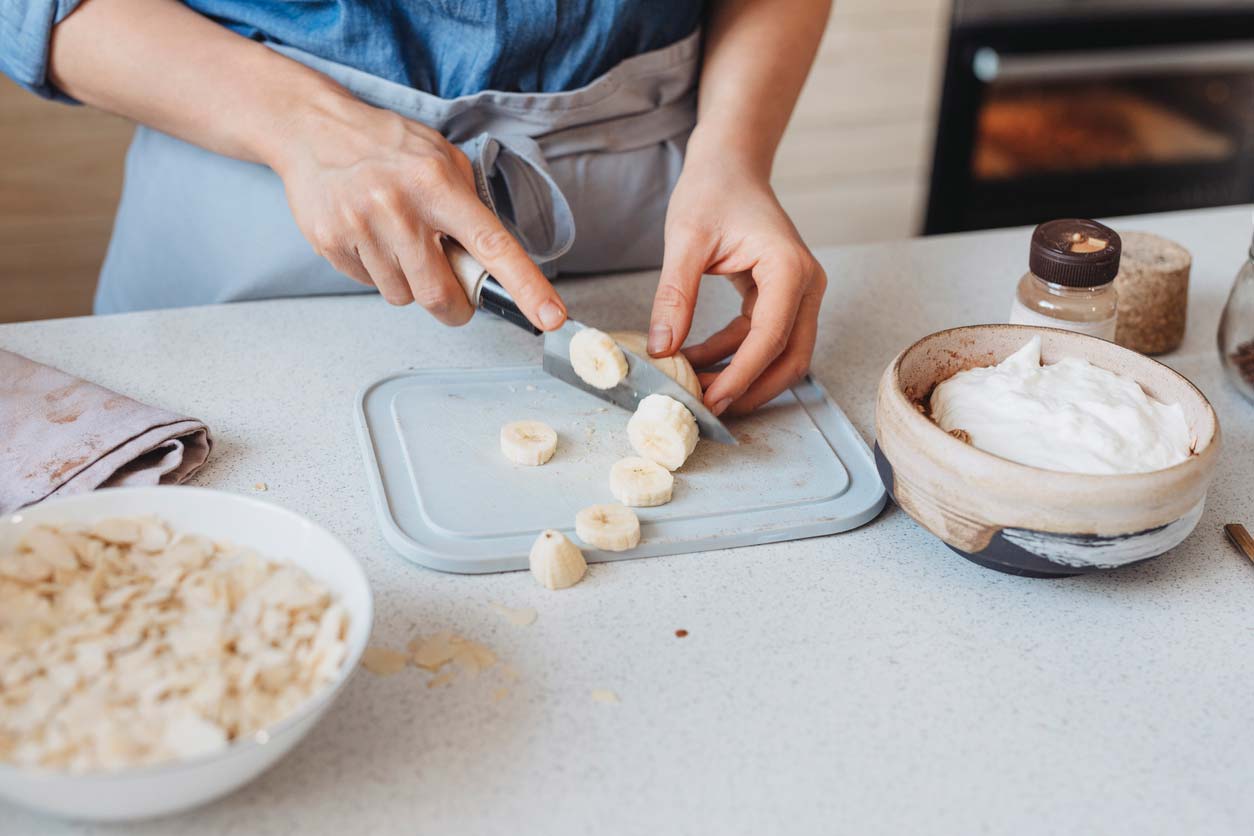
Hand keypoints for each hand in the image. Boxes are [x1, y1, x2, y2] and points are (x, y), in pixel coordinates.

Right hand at [271, 90, 566, 328]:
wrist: (312, 128)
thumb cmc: (386, 145)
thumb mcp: (441, 158)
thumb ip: (468, 205)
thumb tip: (492, 260)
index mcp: (437, 185)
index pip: (492, 245)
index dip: (525, 286)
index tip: (550, 316)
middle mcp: (398, 206)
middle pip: (439, 294)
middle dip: (453, 307)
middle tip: (454, 294)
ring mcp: (359, 226)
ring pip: (402, 296)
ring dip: (409, 283)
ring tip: (398, 243)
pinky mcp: (330, 242)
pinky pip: (368, 285)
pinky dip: (377, 273)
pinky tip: (370, 238)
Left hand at [649, 158, 825, 415]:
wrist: (730, 163)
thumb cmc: (713, 190)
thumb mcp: (686, 240)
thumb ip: (675, 295)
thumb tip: (661, 348)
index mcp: (789, 269)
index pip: (771, 339)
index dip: (740, 376)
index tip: (710, 402)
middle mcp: (805, 285)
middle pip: (791, 359)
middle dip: (752, 390)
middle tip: (710, 412)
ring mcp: (797, 293)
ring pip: (780, 355)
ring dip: (742, 377)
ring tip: (696, 389)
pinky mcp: (780, 297)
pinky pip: (762, 339)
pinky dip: (733, 356)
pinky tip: (696, 361)